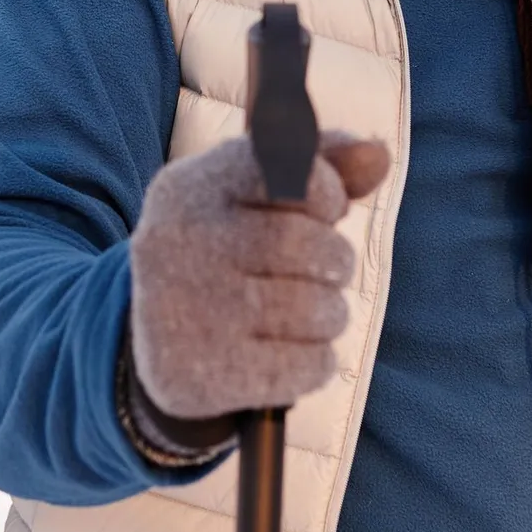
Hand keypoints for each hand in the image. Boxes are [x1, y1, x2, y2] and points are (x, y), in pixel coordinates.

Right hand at [128, 132, 389, 423]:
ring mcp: (183, 314)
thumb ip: (323, 165)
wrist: (155, 344)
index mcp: (187, 189)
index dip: (326, 191)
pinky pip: (305, 368)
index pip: (287, 167)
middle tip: (324, 271)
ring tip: (309, 313)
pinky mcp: (199, 378)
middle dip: (335, 260)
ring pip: (312, 310)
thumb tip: (377, 154)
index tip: (322, 209)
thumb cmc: (226, 250)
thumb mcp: (257, 196)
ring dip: (331, 314)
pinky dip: (316, 363)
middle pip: (305, 245)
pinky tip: (293, 354)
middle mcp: (177, 244)